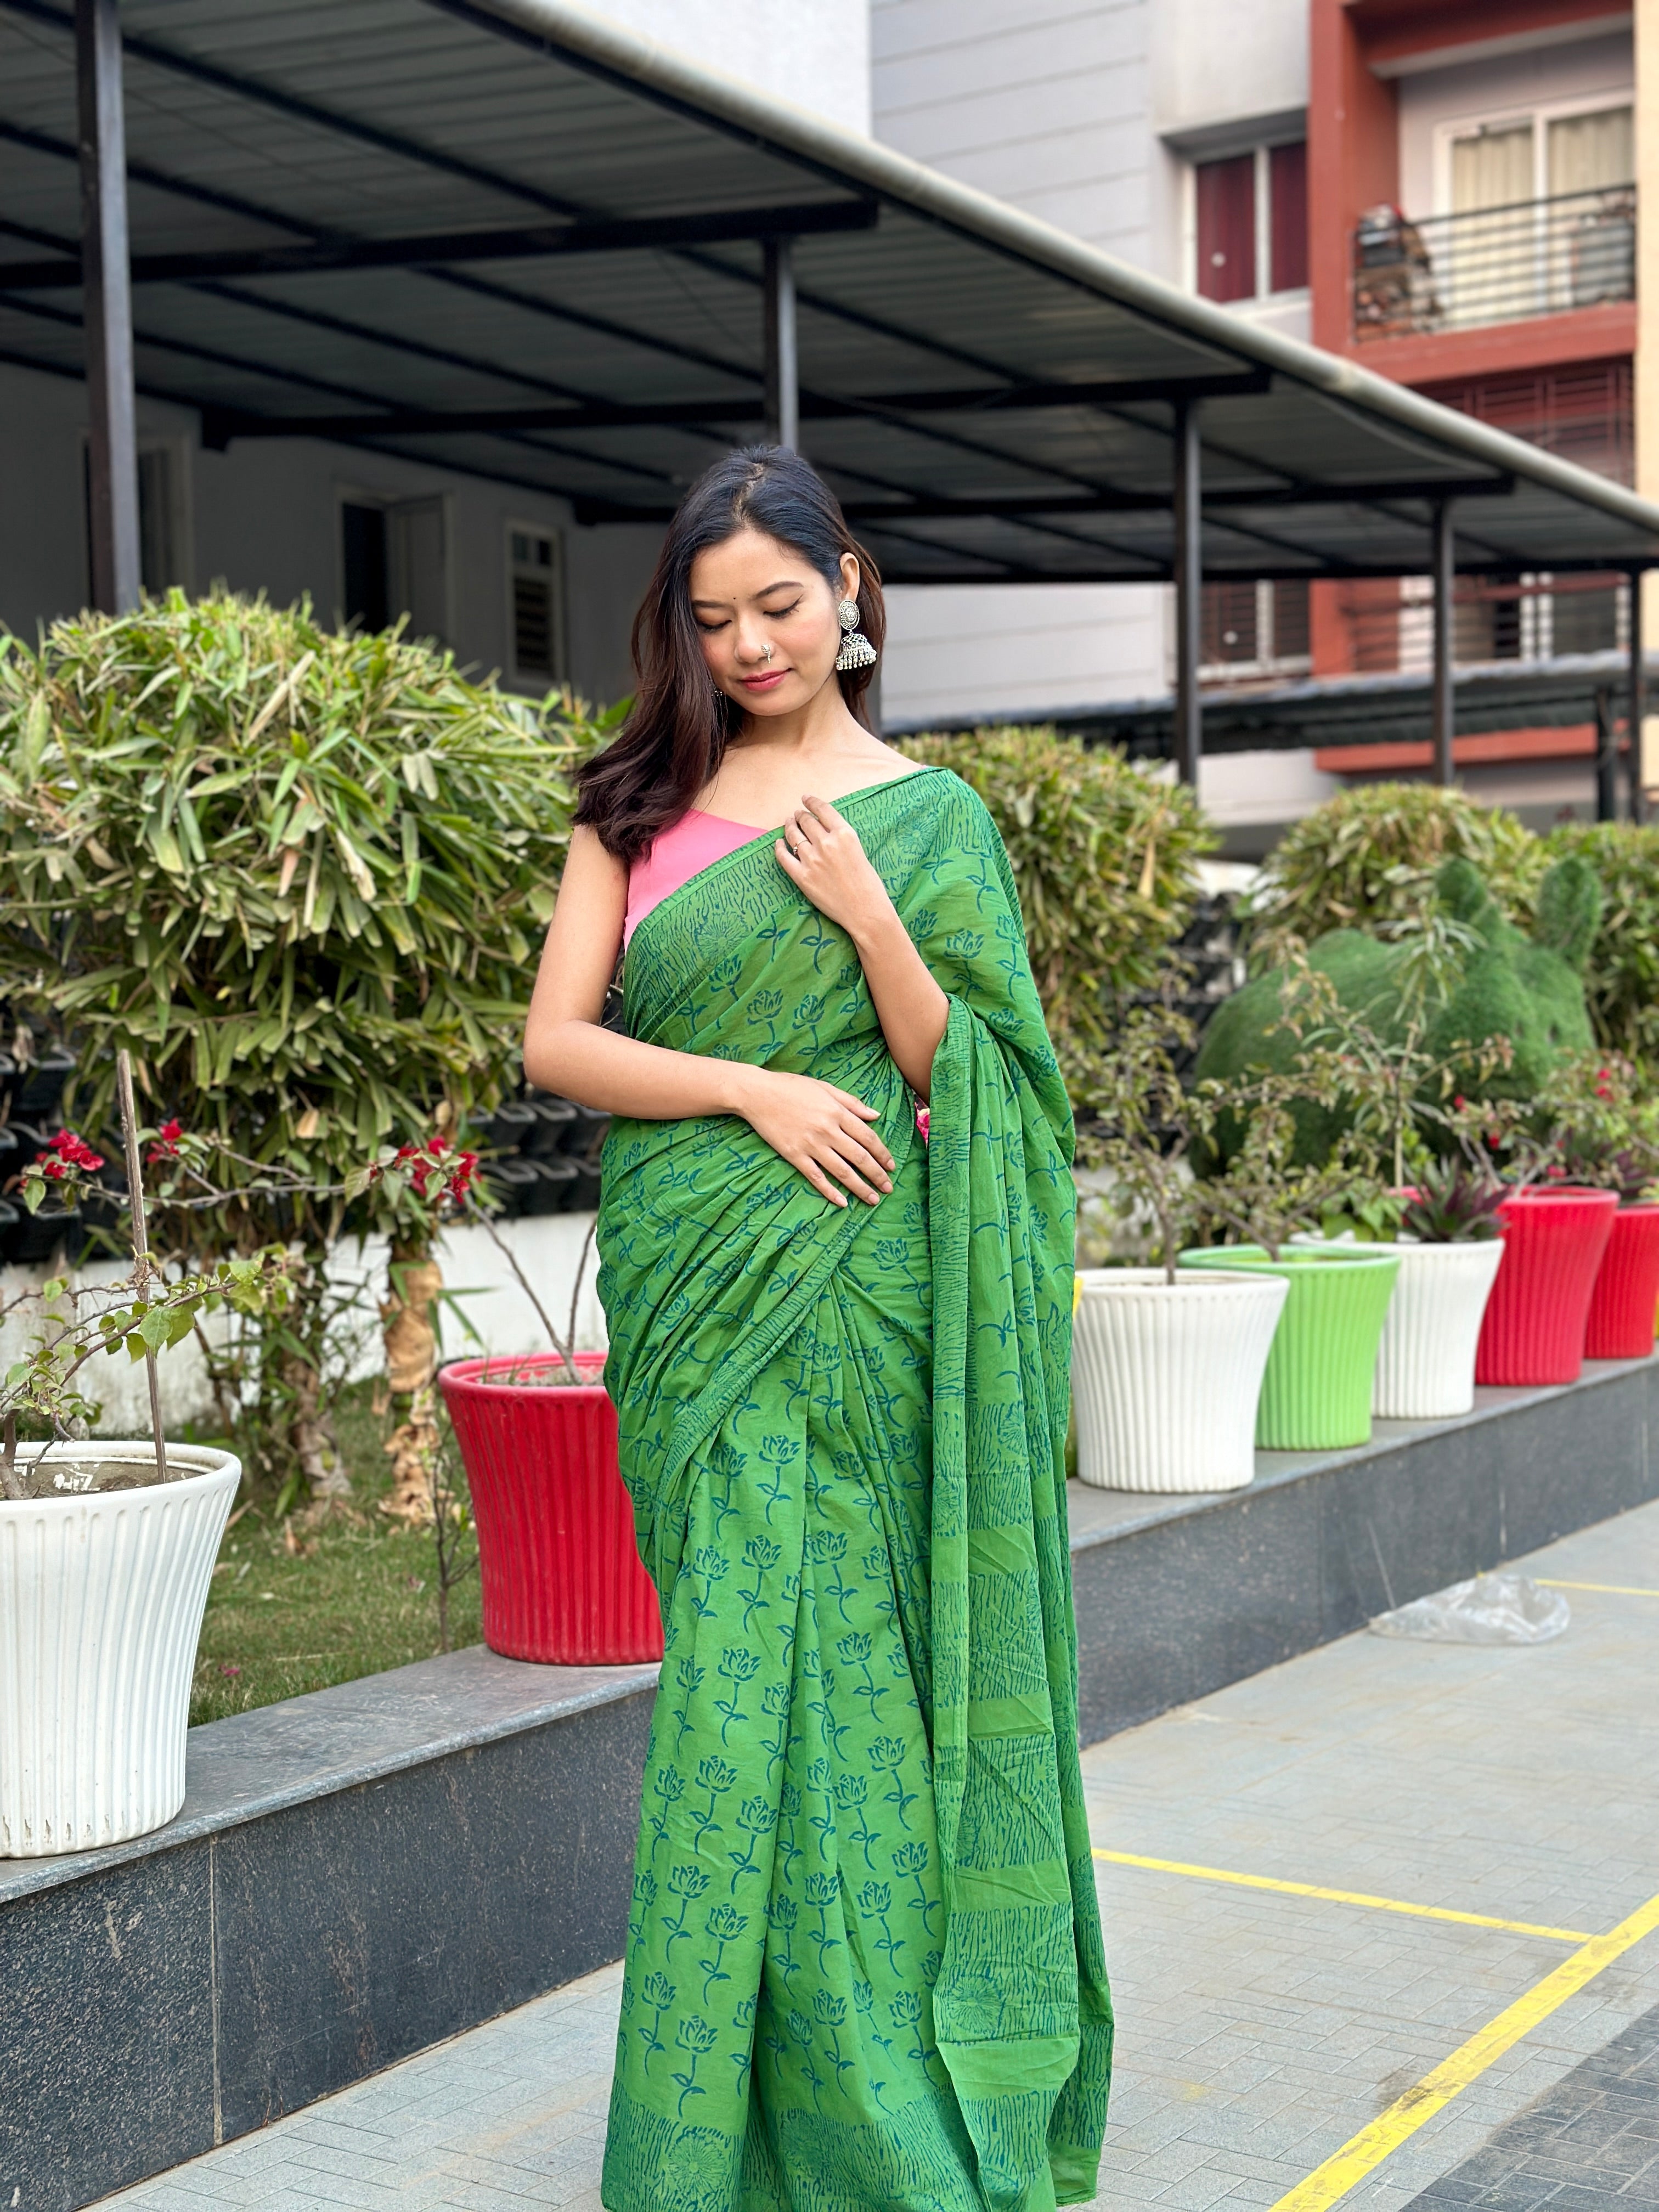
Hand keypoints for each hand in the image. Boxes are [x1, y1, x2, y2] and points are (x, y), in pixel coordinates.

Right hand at [732, 1066, 894, 1207]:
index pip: (868, 1137)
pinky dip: (830, 1191)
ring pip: (842, 1171)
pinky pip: (816, 1177)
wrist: (757, 1093)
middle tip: (888, 1189)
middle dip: (877, 1175)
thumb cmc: (791, 1087)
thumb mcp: (825, 1088)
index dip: (883, 1153)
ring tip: (872, 1199)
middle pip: (860, 1157)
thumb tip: (876, 1115)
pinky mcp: (794, 1155)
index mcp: (837, 1112)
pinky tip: (842, 1202)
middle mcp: (828, 1130)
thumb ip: (852, 1102)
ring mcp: (811, 1144)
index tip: (892, 1166)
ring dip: (860, 1188)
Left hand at [775, 796, 891, 943]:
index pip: (823, 810)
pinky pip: (784, 857)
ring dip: (789, 827)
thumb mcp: (859, 851)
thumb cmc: (869, 885)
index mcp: (845, 834)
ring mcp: (812, 860)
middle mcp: (827, 843)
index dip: (811, 802)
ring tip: (788, 823)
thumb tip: (825, 832)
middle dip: (799, 816)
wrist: (865, 911)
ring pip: (794, 836)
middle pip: (806, 822)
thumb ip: (842, 840)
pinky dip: (779, 848)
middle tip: (796, 814)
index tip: (805, 798)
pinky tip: (778, 843)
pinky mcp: (802, 877)